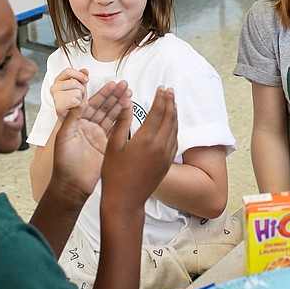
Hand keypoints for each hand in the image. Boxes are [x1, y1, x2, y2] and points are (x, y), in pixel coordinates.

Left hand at [48, 79, 131, 202]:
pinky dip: (123, 118)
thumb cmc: (64, 162)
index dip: (103, 94)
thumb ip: (73, 117)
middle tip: (125, 85)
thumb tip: (82, 101)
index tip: (113, 84)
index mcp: (77, 122)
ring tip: (130, 92)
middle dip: (114, 95)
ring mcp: (99, 135)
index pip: (92, 103)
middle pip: (104, 107)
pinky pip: (116, 128)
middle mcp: (88, 126)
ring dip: (120, 104)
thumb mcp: (64, 137)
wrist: (72, 184)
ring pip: (111, 115)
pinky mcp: (107, 145)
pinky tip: (130, 108)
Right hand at [50, 66, 88, 120]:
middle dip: (81, 89)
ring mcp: (56, 98)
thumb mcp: (80, 87)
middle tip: (79, 96)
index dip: (79, 74)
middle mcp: (54, 88)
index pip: (68, 71)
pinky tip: (75, 107)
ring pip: (76, 92)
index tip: (86, 80)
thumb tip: (84, 70)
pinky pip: (74, 100)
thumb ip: (81, 77)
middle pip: (74, 82)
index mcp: (59, 80)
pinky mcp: (58, 108)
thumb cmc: (74, 102)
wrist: (71, 119)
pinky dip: (77, 104)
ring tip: (77, 102)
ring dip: (80, 98)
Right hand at [100, 86, 177, 208]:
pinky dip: (175, 128)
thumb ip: (122, 122)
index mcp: (146, 138)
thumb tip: (127, 102)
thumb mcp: (114, 145)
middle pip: (170, 117)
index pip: (158, 111)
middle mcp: (160, 145)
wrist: (125, 201)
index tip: (161, 87)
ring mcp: (166, 155)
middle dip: (171, 102)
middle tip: (170, 90)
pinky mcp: (167, 163)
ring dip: (175, 114)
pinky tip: (171, 125)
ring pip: (175, 129)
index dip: (161, 97)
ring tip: (172, 103)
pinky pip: (175, 140)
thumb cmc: (114, 173)